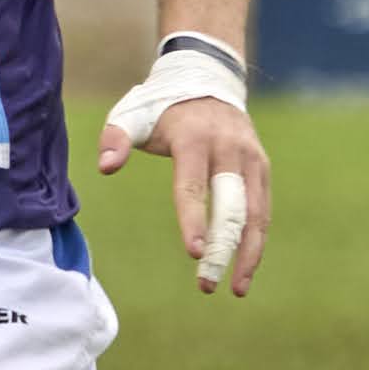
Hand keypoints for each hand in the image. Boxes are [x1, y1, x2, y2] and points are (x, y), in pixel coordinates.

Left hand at [96, 91, 270, 298]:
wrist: (208, 81)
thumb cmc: (161, 106)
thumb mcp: (131, 114)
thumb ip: (115, 139)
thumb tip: (105, 168)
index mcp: (195, 140)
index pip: (194, 186)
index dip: (194, 220)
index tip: (194, 254)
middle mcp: (230, 151)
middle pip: (231, 208)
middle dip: (222, 249)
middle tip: (208, 285)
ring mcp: (251, 160)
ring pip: (256, 214)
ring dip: (248, 253)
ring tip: (236, 288)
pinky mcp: (262, 169)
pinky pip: (263, 210)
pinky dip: (257, 240)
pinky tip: (245, 268)